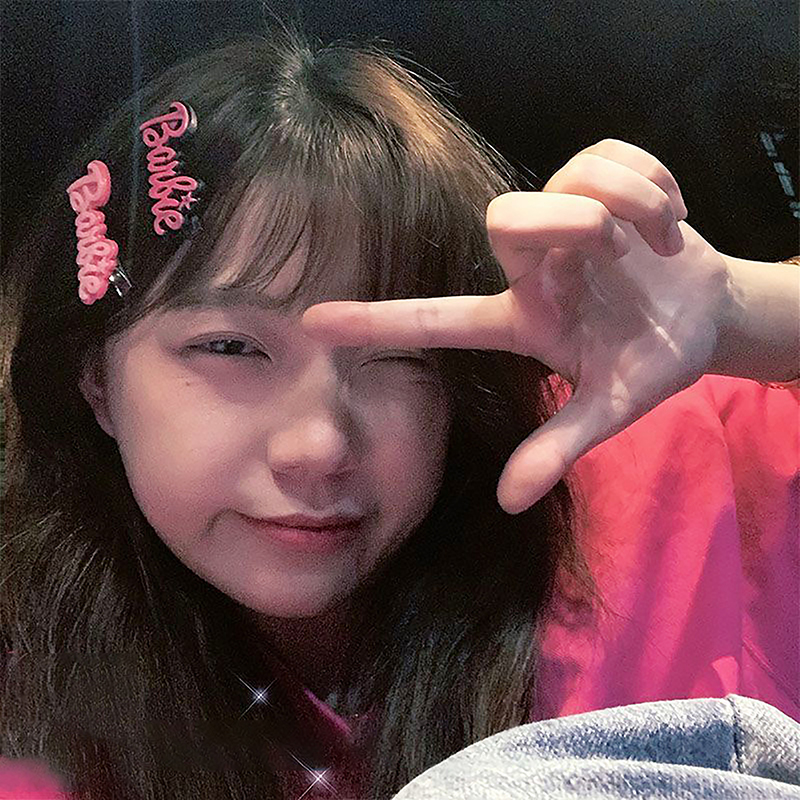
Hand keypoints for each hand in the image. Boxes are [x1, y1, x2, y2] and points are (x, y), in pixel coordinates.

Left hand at [302, 140, 732, 513]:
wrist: (707, 316)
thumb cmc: (649, 361)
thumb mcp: (612, 409)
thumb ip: (559, 446)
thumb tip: (508, 502)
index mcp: (521, 320)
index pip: (437, 320)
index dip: (376, 322)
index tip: (311, 325)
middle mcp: (529, 267)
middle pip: (503, 220)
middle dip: (568, 224)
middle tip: (618, 251)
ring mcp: (561, 219)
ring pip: (569, 182)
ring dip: (633, 206)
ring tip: (660, 241)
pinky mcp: (597, 180)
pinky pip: (611, 155)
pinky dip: (654, 182)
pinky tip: (670, 218)